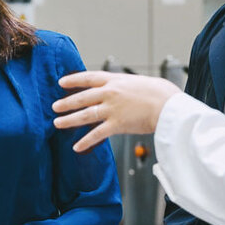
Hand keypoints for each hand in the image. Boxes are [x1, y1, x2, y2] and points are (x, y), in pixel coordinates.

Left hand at [52, 71, 181, 152]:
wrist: (169, 107)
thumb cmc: (162, 94)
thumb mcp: (142, 82)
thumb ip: (129, 85)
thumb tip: (129, 88)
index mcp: (116, 80)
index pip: (90, 78)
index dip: (74, 80)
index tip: (62, 82)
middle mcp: (111, 93)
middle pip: (82, 97)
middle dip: (67, 102)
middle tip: (54, 106)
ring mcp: (112, 109)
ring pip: (85, 115)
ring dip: (69, 120)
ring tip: (57, 123)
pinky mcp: (117, 124)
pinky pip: (97, 134)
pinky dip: (85, 141)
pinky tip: (76, 147)